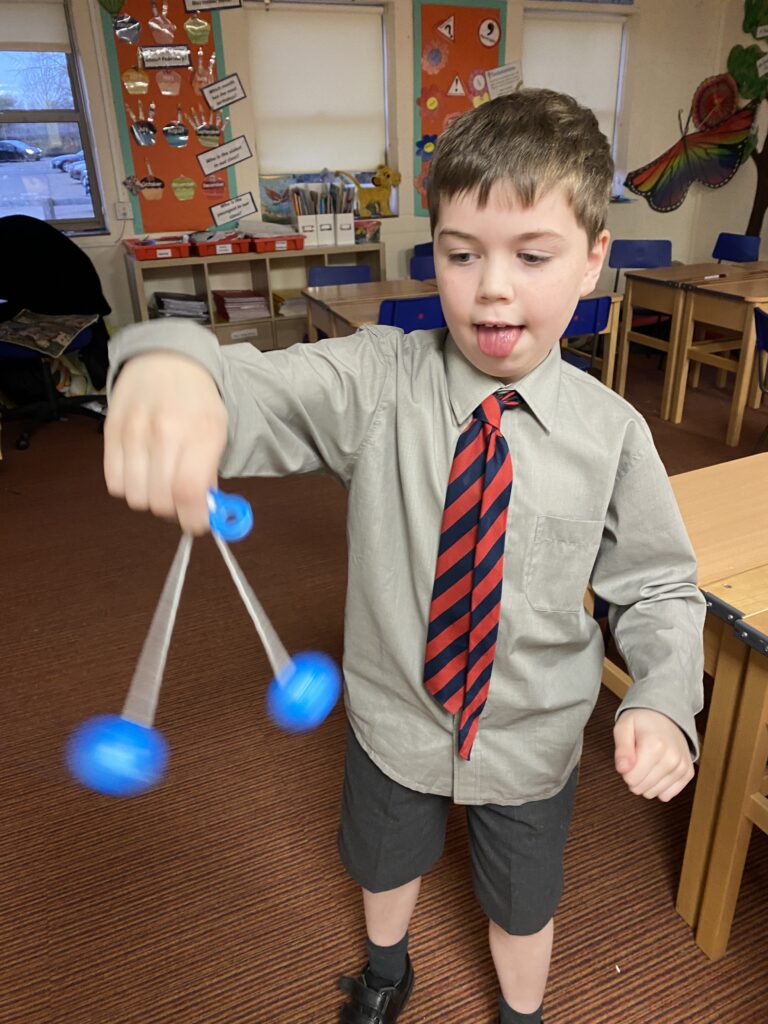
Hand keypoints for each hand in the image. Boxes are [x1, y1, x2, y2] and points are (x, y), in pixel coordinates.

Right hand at [104, 352, 227, 534]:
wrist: (165, 359)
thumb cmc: (196, 399)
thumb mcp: (217, 431)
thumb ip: (210, 473)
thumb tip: (203, 513)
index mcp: (201, 432)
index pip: (189, 492)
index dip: (193, 519)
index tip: (196, 523)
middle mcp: (166, 432)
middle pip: (160, 501)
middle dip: (173, 510)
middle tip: (179, 498)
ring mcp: (134, 431)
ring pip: (135, 497)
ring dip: (149, 499)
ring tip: (159, 482)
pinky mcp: (111, 432)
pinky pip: (114, 483)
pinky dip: (128, 487)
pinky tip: (141, 472)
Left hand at [613, 708, 693, 801]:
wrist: (667, 715)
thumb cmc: (643, 721)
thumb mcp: (623, 727)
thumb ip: (621, 749)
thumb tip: (622, 769)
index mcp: (654, 746)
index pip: (631, 779)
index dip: (625, 770)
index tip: (628, 758)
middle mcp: (672, 758)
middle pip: (641, 788)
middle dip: (635, 777)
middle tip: (637, 758)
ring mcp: (682, 767)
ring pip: (654, 794)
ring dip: (647, 782)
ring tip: (648, 762)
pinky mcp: (688, 773)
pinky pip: (667, 795)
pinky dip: (659, 786)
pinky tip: (657, 770)